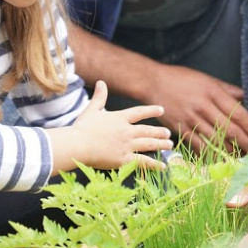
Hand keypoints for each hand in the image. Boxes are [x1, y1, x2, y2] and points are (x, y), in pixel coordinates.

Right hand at [52, 81, 171, 171]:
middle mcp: (126, 131)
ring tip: (169, 145)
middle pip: (148, 130)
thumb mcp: (91, 109)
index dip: (151, 110)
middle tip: (168, 134)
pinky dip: (154, 164)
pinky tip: (163, 165)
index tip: (161, 110)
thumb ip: (99, 97)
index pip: (139, 113)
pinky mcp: (124, 159)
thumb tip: (102, 82)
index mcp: (119, 118)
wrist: (78, 144)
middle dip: (159, 132)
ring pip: (149, 144)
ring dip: (161, 144)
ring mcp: (127, 145)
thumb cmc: (82, 128)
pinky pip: (143, 161)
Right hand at [148, 64, 247, 153]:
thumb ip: (228, 90)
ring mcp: (191, 119)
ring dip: (232, 153)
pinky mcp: (181, 129)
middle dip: (247, 144)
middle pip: (230, 130)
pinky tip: (222, 162)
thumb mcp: (208, 79)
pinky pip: (199, 146)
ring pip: (216, 141)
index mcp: (213, 92)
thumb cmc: (182, 79)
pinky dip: (211, 156)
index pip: (238, 113)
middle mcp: (203, 106)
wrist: (153, 82)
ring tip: (246, 161)